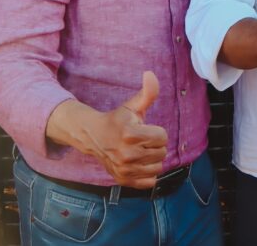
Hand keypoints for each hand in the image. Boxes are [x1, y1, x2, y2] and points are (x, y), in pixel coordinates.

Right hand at [76, 71, 167, 187]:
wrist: (93, 137)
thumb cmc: (117, 119)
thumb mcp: (132, 105)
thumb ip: (147, 92)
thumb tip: (151, 74)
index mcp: (130, 134)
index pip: (162, 137)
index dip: (156, 131)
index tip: (144, 129)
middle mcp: (127, 154)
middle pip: (162, 152)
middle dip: (155, 144)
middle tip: (142, 140)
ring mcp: (124, 169)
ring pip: (158, 167)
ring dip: (153, 159)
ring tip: (141, 151)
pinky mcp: (122, 180)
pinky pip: (149, 182)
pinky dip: (148, 174)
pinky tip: (139, 164)